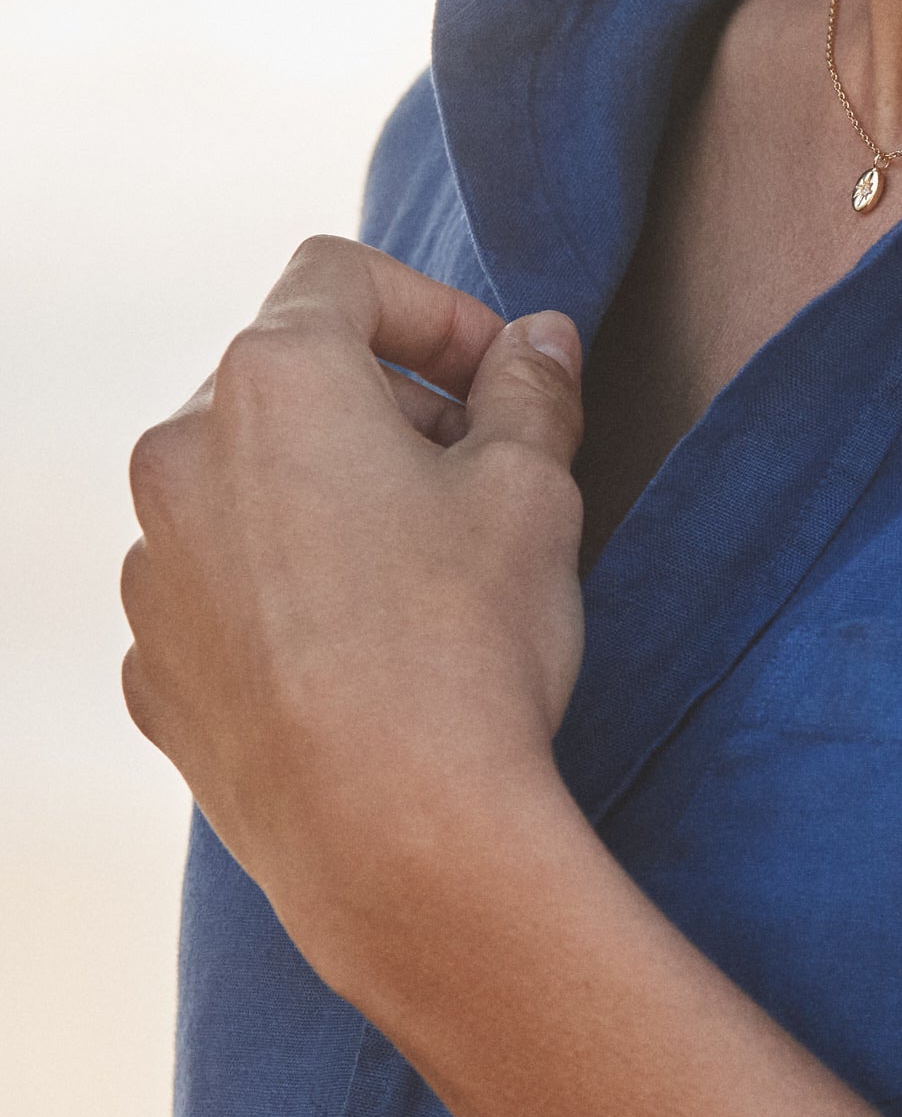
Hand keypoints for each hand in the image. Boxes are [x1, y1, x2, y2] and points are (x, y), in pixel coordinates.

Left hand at [121, 237, 588, 1011]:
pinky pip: (220, 593)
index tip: (499, 379)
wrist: (396, 839)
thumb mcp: (534, 492)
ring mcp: (150, 569)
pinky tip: (368, 656)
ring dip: (328, 502)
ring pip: (244, 491)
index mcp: (272, 383)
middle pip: (284, 382)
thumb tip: (536, 342)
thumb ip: (531, 392)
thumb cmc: (467, 647)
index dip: (436, 311)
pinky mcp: (152, 666)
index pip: (341, 276)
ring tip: (425, 578)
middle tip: (480, 478)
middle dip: (386, 410)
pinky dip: (286, 596)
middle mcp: (180, 456)